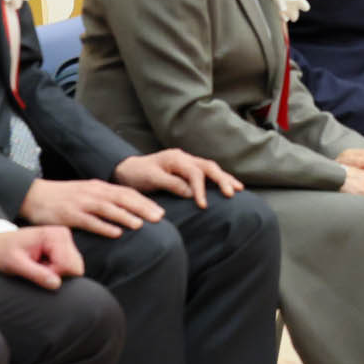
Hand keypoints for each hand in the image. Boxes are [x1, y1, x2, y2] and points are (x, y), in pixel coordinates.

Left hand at [0, 225, 82, 289]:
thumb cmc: (3, 252)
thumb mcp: (15, 264)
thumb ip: (36, 274)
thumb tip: (57, 285)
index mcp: (55, 236)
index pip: (69, 266)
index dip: (53, 274)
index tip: (35, 270)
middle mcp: (64, 235)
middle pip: (75, 267)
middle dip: (56, 274)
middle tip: (36, 268)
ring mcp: (65, 240)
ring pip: (73, 267)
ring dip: (56, 273)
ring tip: (38, 266)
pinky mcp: (64, 246)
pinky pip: (69, 266)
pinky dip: (56, 270)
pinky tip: (42, 265)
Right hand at [19, 177, 163, 238]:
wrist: (34, 196)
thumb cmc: (64, 197)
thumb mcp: (87, 193)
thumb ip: (105, 199)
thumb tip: (127, 208)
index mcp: (99, 187)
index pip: (127, 192)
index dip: (145, 202)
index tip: (160, 211)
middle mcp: (93, 193)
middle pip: (122, 199)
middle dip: (142, 208)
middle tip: (159, 218)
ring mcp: (81, 204)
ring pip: (108, 208)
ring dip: (125, 216)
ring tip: (141, 224)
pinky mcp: (70, 215)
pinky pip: (89, 221)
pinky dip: (103, 227)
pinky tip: (115, 233)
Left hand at [115, 147, 240, 206]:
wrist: (126, 169)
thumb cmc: (136, 174)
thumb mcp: (151, 179)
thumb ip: (171, 184)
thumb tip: (191, 192)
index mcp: (176, 158)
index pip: (195, 173)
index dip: (201, 189)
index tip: (203, 205)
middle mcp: (184, 157)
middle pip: (209, 166)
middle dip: (222, 179)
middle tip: (231, 193)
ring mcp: (187, 161)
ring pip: (211, 167)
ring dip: (224, 178)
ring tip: (238, 189)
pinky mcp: (186, 169)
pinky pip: (206, 172)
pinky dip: (218, 178)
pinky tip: (227, 185)